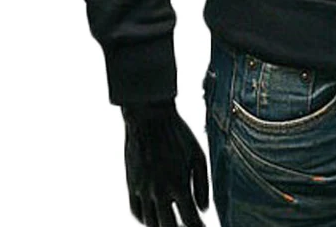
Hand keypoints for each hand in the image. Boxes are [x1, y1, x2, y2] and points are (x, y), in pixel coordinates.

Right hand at [121, 99, 209, 226]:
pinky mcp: (131, 184)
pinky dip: (145, 219)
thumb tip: (204, 209)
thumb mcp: (198, 155)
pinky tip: (154, 218)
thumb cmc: (178, 135)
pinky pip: (136, 212)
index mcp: (178, 184)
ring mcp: (143, 189)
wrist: (149, 118)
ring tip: (172, 224)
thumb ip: (203, 184)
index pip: (190, 219)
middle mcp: (159, 191)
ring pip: (150, 223)